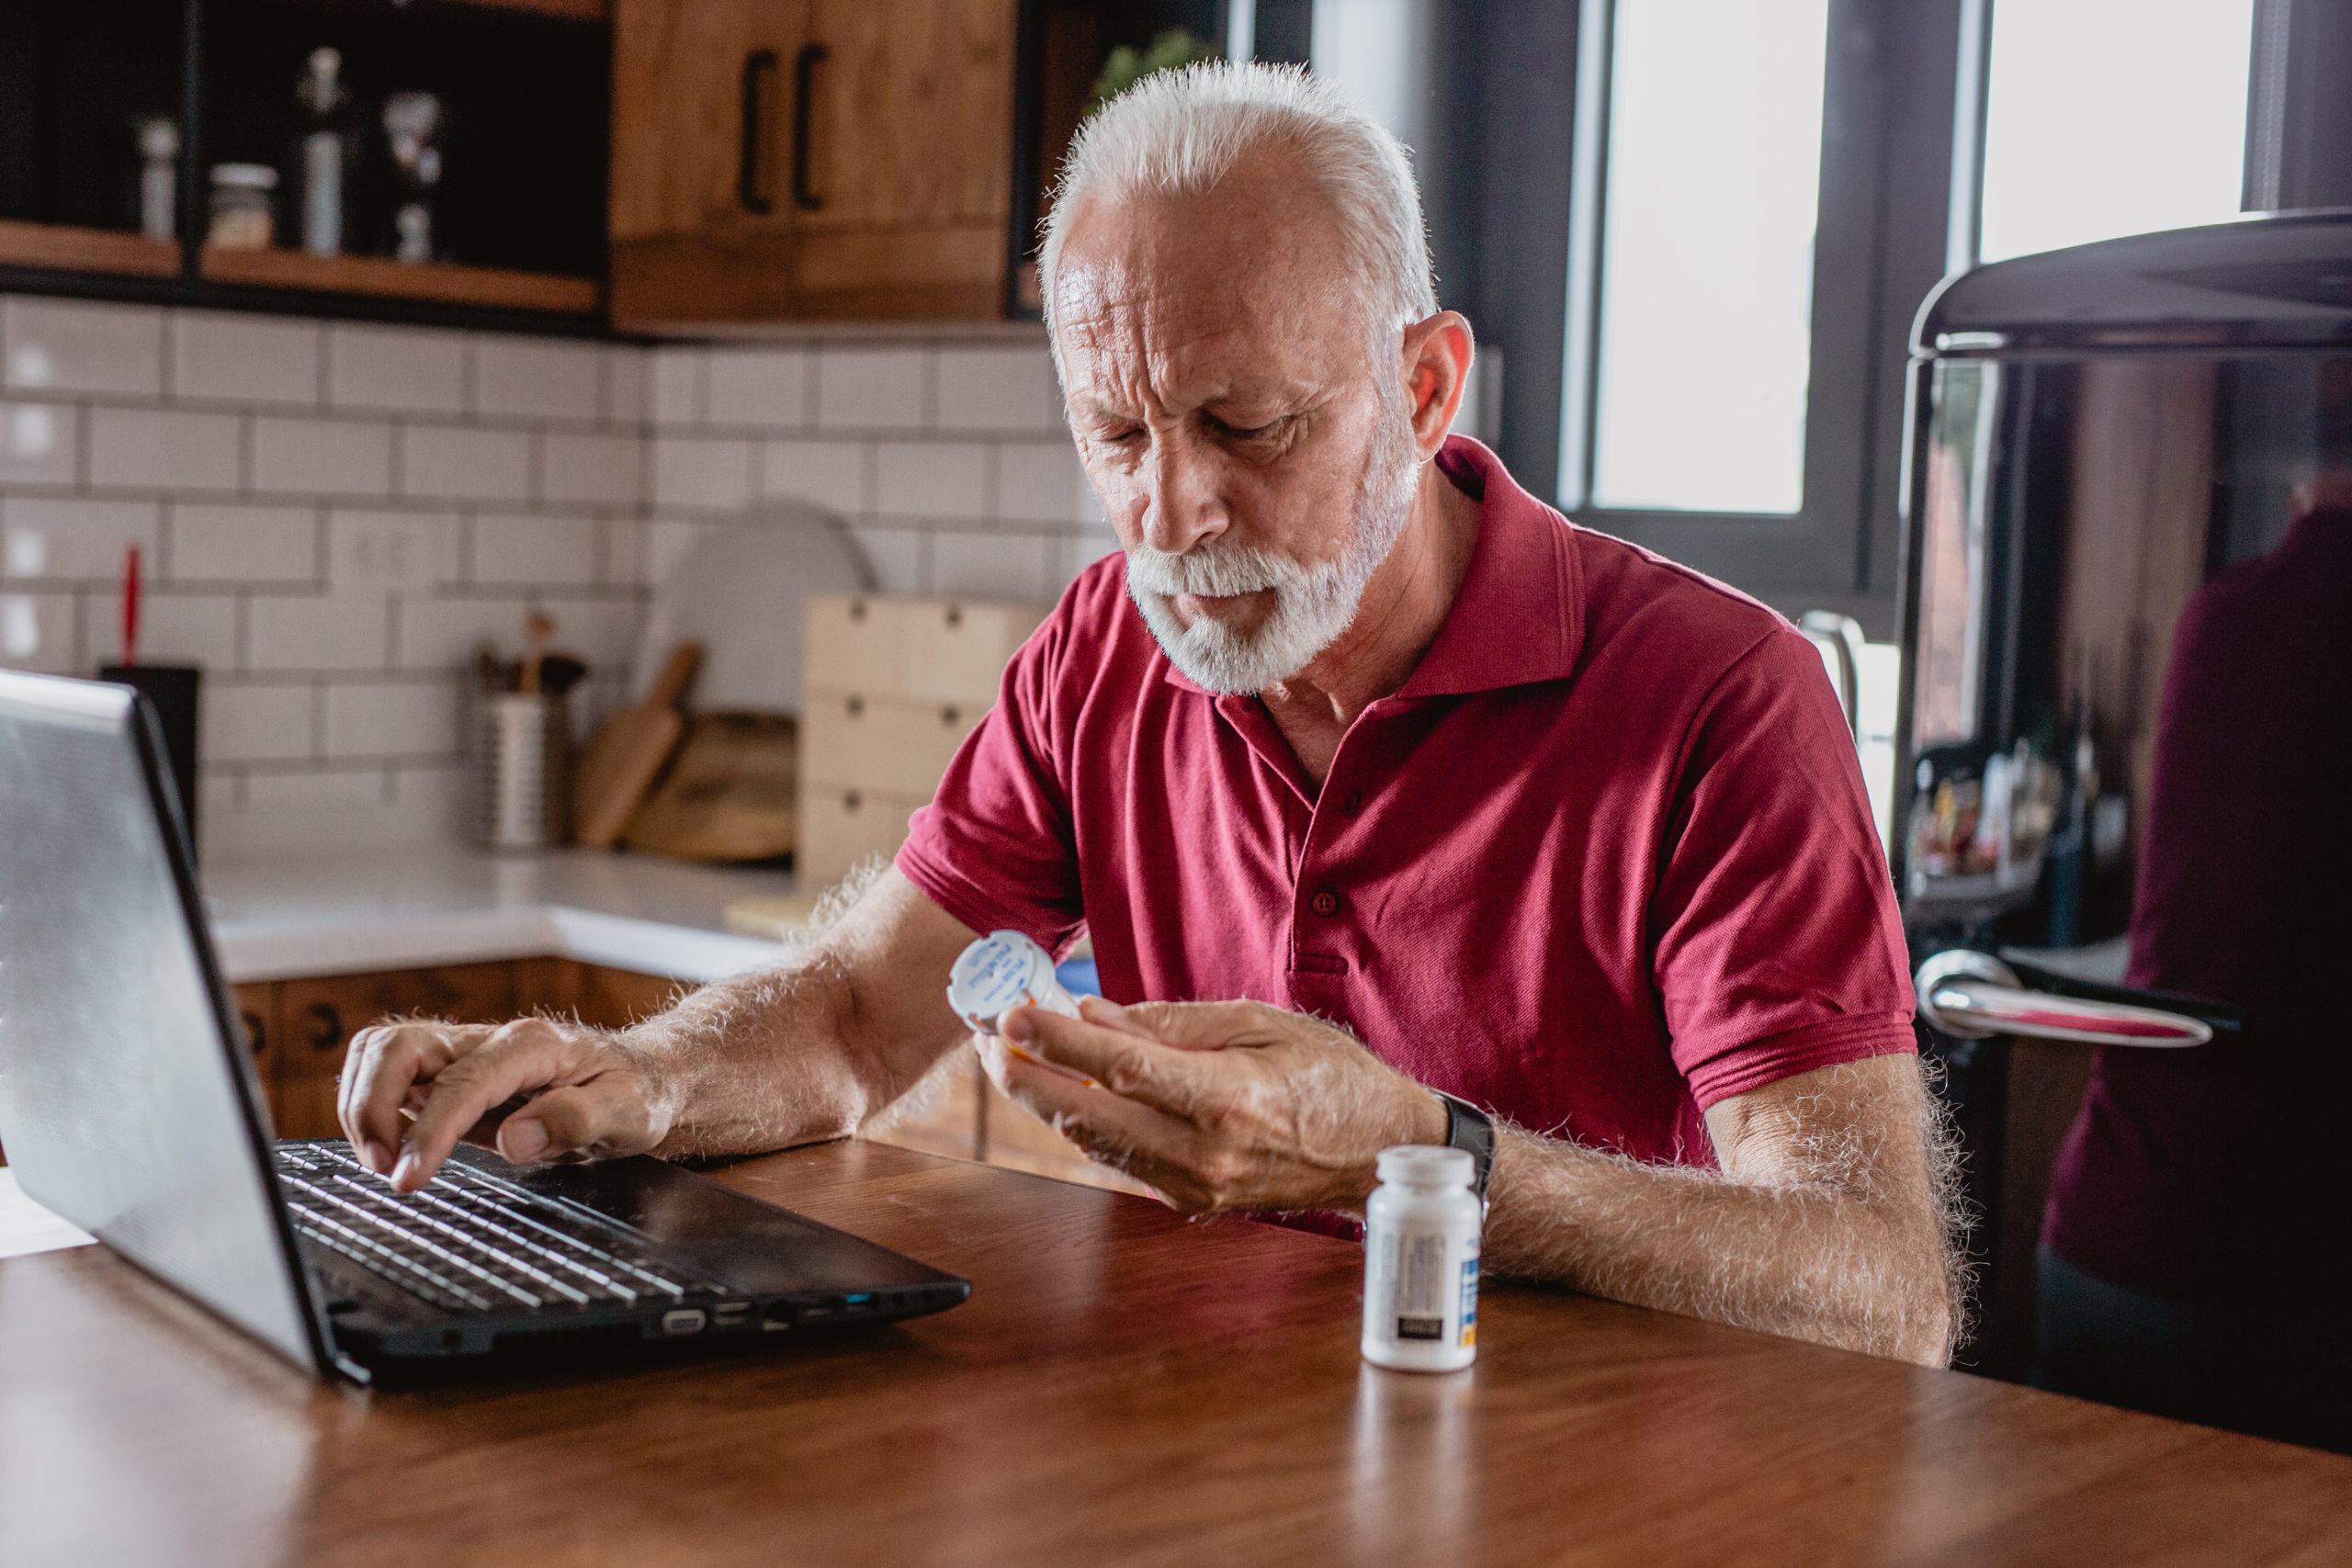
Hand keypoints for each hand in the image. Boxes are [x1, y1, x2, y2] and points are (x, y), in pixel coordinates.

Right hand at [337, 1017, 674, 1191]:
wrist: (642, 1078)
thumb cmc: (636, 1093)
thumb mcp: (629, 1112)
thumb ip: (576, 1119)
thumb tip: (516, 1139)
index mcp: (531, 1046)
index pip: (461, 1082)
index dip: (428, 1131)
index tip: (409, 1178)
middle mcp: (489, 1041)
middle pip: (398, 1046)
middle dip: (372, 1107)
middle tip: (386, 1169)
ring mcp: (464, 1053)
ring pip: (382, 1052)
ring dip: (364, 1106)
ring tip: (384, 1162)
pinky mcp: (451, 1073)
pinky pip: (391, 1072)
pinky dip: (373, 1106)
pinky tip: (391, 1148)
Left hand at [987, 997, 1447, 1212]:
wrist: (1379, 1152)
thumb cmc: (1333, 1077)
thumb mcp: (1261, 1023)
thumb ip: (1173, 1021)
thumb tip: (1097, 1014)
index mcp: (1228, 1099)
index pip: (1122, 1069)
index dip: (1060, 1042)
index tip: (1014, 1016)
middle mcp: (1205, 1151)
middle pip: (1091, 1115)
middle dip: (1029, 1076)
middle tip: (989, 1038)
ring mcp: (1196, 1184)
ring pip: (1097, 1143)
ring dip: (1047, 1102)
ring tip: (1012, 1059)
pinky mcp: (1192, 1200)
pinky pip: (1122, 1160)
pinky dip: (1086, 1126)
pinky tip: (1063, 1093)